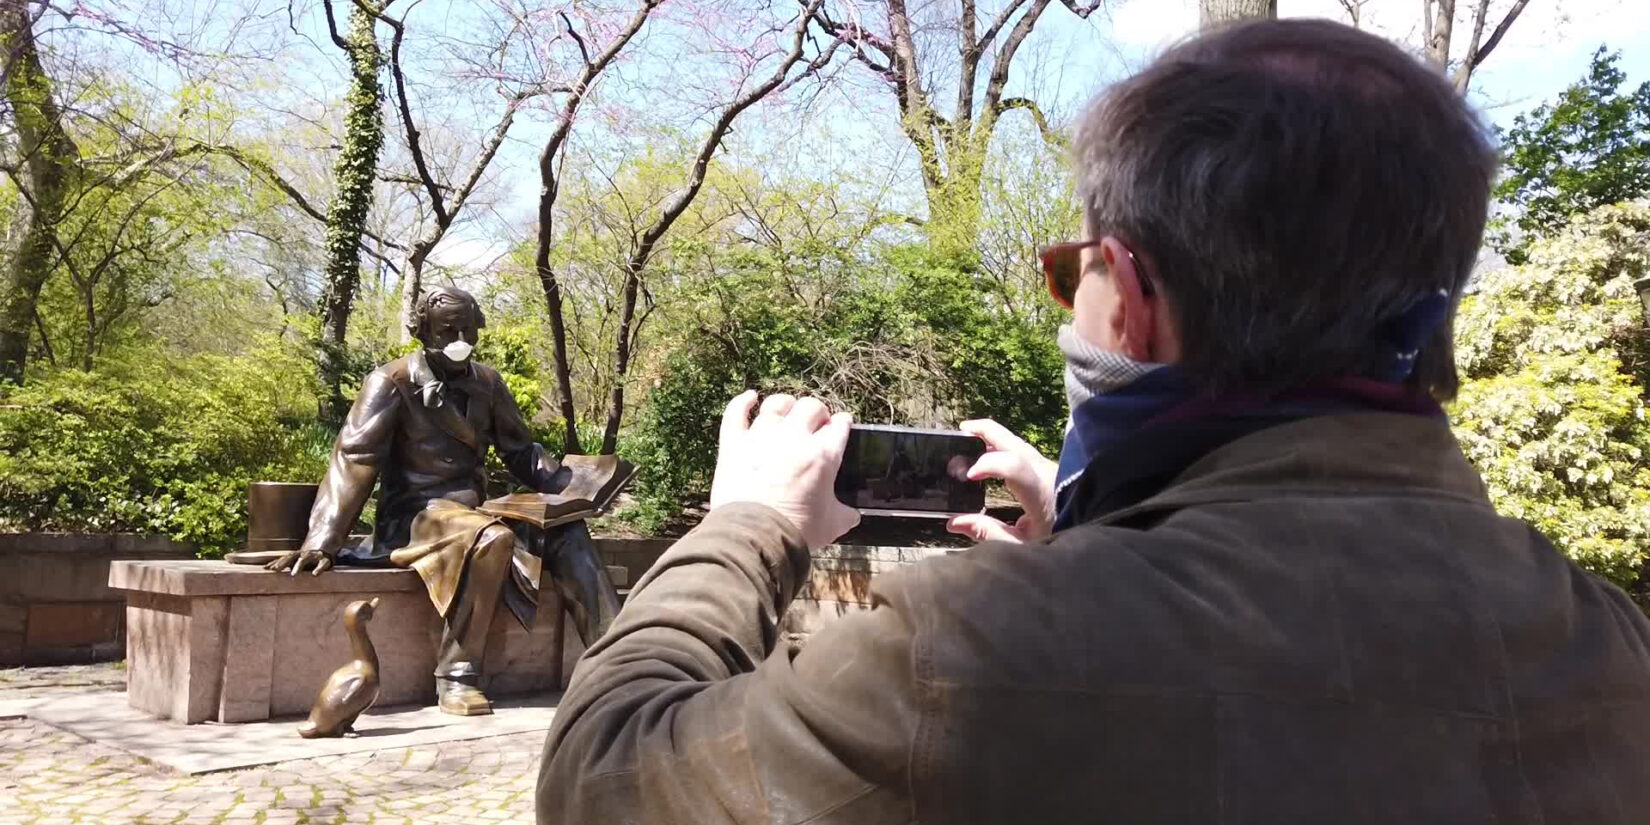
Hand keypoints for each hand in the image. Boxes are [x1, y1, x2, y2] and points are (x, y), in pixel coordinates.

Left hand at [267, 548, 333, 575]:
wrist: (327, 543)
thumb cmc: (309, 557)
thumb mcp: (297, 559)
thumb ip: (285, 564)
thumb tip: (266, 568)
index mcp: (296, 555)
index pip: (283, 558)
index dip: (275, 563)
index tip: (266, 568)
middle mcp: (304, 554)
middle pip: (291, 557)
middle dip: (283, 563)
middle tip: (275, 569)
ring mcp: (314, 555)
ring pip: (305, 559)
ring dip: (299, 566)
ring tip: (294, 574)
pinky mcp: (325, 559)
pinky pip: (322, 564)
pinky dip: (319, 568)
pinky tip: (315, 574)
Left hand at [710, 391, 859, 549]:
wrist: (755, 536)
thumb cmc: (797, 530)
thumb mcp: (832, 525)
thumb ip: (845, 514)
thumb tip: (852, 515)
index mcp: (824, 454)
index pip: (840, 425)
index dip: (842, 424)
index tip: (840, 427)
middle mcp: (794, 437)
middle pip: (811, 407)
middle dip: (818, 412)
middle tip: (817, 423)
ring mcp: (762, 436)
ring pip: (777, 405)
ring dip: (786, 405)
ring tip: (788, 411)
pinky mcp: (734, 443)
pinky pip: (737, 412)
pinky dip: (743, 402)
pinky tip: (750, 398)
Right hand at [946, 419, 1057, 544]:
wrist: (1084, 535)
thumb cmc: (1055, 542)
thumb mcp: (1021, 546)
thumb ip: (988, 533)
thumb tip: (954, 522)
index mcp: (1041, 494)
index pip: (1013, 465)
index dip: (988, 464)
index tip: (968, 476)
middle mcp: (1046, 474)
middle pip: (1015, 442)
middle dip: (987, 431)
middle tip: (962, 429)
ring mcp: (1049, 468)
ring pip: (1019, 443)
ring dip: (994, 437)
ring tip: (970, 437)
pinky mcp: (1048, 469)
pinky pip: (1023, 451)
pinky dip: (1003, 446)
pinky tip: (988, 452)